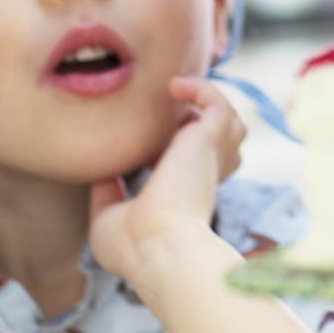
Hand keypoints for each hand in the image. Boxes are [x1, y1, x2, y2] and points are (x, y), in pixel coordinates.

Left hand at [89, 77, 245, 298]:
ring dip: (210, 105)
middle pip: (222, 143)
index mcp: (185, 194)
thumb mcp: (108, 217)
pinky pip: (219, 104)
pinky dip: (203, 90)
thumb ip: (107, 192)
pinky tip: (175, 87)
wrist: (154, 245)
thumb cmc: (132, 245)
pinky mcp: (209, 139)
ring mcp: (210, 158)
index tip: (152, 144)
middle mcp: (204, 175)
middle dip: (203, 122)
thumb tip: (101, 172)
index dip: (181, 149)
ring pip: (233, 125)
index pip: (197, 167)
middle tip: (172, 105)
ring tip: (177, 91)